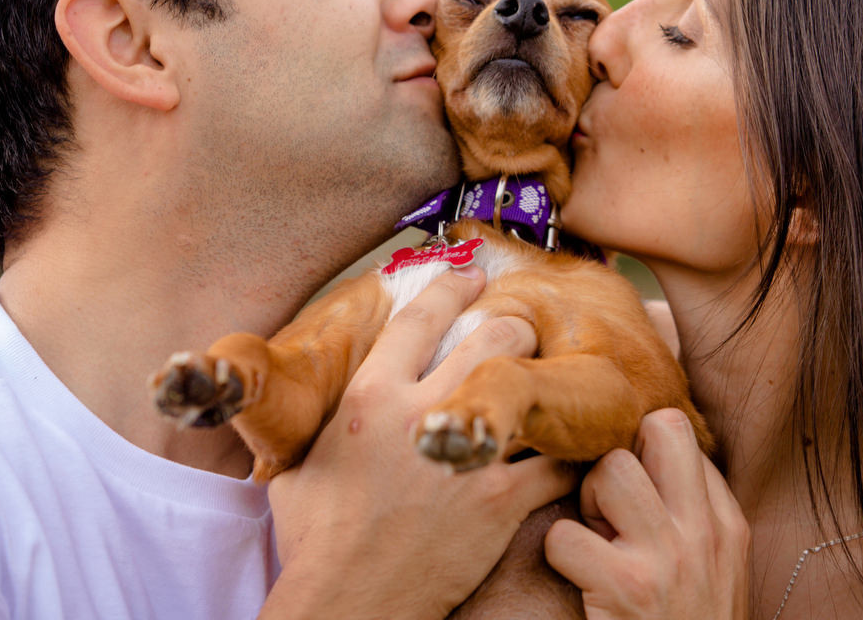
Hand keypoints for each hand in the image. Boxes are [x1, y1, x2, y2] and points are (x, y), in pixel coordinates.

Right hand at [262, 267, 576, 619]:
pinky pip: (556, 459)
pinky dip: (566, 454)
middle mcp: (420, 414)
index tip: (472, 275)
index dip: (451, 287)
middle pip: (492, 338)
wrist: (351, 601)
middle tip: (523, 336)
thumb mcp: (297, 470)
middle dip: (515, 329)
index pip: (419, 318)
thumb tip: (293, 411)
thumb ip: (313, 429)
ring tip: (551, 387)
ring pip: (530, 385)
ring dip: (544, 382)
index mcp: (370, 398)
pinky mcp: (501, 499)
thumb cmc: (316, 542)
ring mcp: (466, 455)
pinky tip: (570, 452)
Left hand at [544, 409, 749, 619]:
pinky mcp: (628, 588)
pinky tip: (579, 578)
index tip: (635, 492)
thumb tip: (641, 454)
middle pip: (656, 428)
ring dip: (588, 502)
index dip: (642, 453)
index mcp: (727, 523)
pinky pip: (565, 535)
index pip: (678, 433)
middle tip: (609, 505)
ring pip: (611, 469)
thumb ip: (692, 512)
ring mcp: (668, 557)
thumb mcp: (716, 566)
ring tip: (596, 540)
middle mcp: (705, 531)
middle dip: (619, 456)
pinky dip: (560, 553)